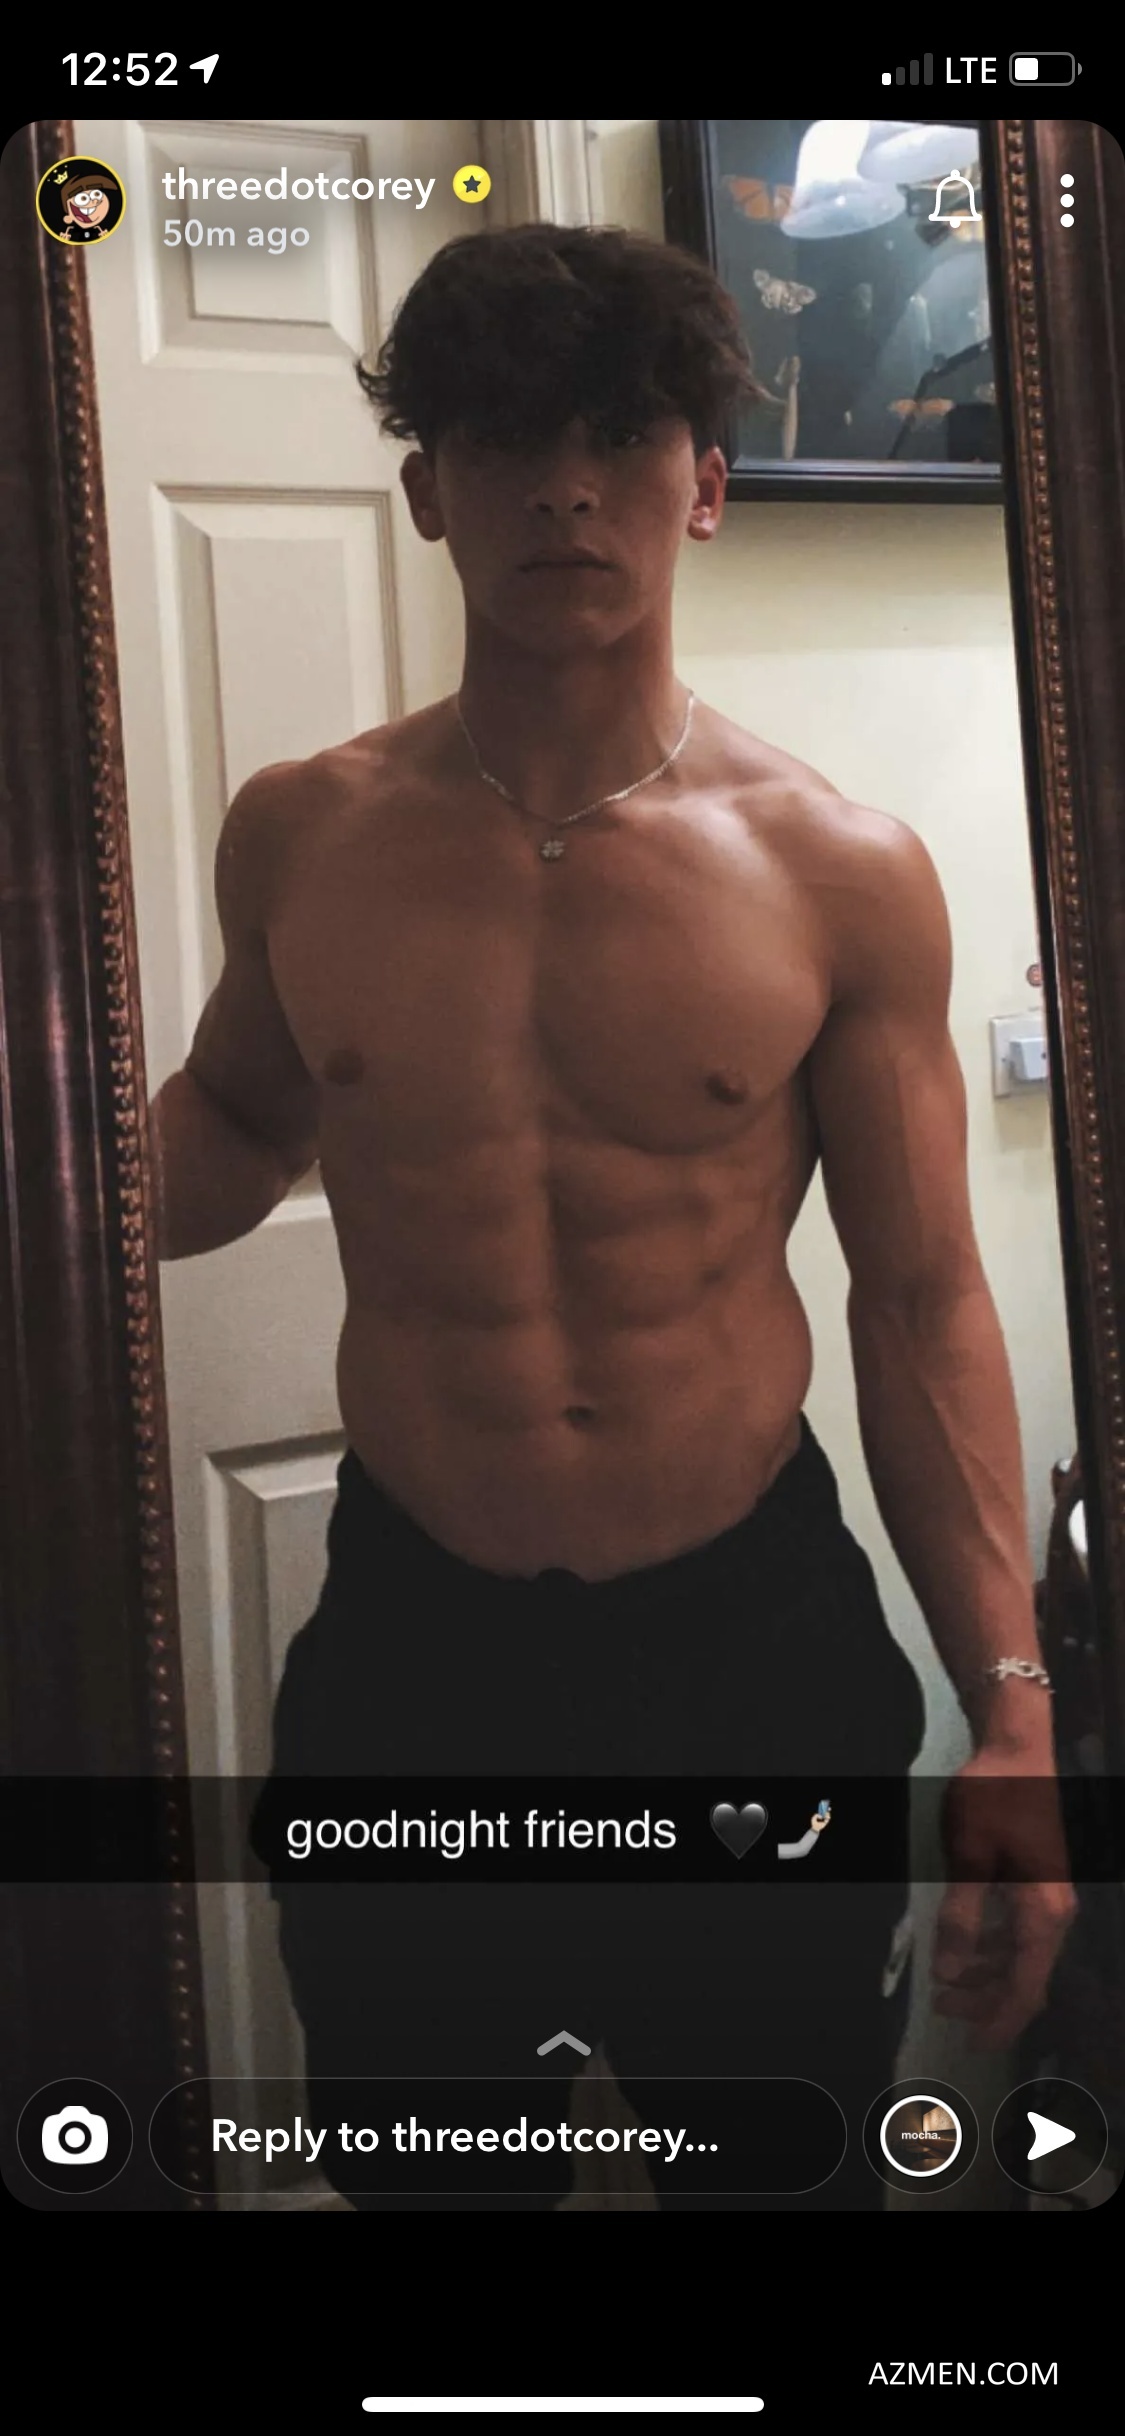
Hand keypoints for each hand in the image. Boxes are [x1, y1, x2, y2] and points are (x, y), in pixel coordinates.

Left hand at [933, 1743, 1076, 2050]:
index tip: (975, 2044)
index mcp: (1042, 1914)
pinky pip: (1020, 1931)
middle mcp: (1055, 1913)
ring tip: (945, 1980)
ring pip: (1022, 1956)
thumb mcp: (969, 1858)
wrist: (1019, 1746)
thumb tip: (952, 1970)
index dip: (1000, 2021)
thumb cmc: (994, 1799)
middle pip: (1026, 1978)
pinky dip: (993, 1945)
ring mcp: (1050, 1898)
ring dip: (986, 1973)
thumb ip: (961, 1918)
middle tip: (943, 2007)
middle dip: (986, 2000)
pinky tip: (966, 1942)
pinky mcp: (1040, 1882)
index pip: (1026, 1987)